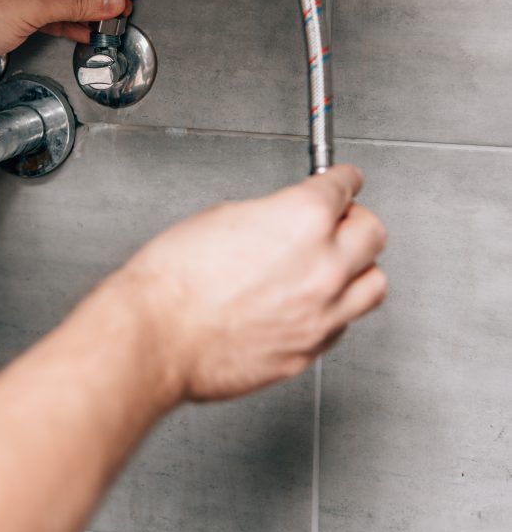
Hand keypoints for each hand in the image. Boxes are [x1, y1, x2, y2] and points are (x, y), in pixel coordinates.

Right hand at [117, 165, 386, 401]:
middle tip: (340, 221)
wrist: (157, 336)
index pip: (344, 188)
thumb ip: (271, 217)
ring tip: (336, 266)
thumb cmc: (175, 281)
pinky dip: (333, 311)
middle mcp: (324, 266)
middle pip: (373, 233)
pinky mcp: (309, 351)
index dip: (342, 181)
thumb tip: (285, 222)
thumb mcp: (223, 217)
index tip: (344, 182)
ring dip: (357, 270)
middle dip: (355, 221)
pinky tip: (311, 304)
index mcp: (303, 219)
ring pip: (374, 284)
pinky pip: (342, 324)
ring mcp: (322, 313)